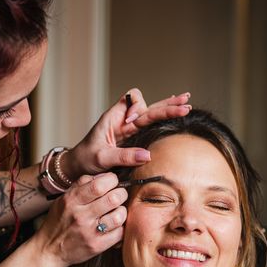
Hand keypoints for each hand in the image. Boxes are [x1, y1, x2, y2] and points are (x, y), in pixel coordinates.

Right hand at [33, 172, 127, 266]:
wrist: (49, 250)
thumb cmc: (59, 221)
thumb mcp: (64, 198)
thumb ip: (83, 184)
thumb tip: (106, 175)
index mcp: (72, 200)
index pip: (99, 185)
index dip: (112, 180)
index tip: (113, 182)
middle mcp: (81, 216)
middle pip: (113, 198)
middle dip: (121, 194)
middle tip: (119, 196)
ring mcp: (90, 232)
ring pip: (120, 216)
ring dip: (122, 211)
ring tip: (116, 212)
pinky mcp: (97, 246)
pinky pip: (120, 233)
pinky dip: (121, 227)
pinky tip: (114, 226)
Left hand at [62, 89, 190, 178]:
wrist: (79, 167)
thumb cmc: (86, 159)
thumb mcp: (102, 158)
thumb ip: (124, 156)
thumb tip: (147, 155)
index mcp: (113, 117)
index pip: (130, 99)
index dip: (137, 107)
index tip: (132, 121)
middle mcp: (124, 120)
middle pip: (148, 105)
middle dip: (166, 105)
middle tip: (184, 103)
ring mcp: (131, 128)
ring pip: (153, 112)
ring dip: (169, 107)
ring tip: (186, 102)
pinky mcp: (135, 138)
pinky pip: (152, 124)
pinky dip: (164, 116)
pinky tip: (177, 109)